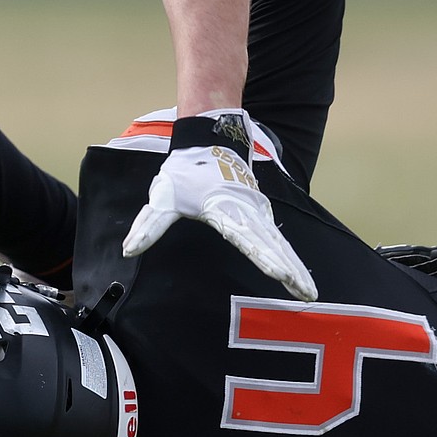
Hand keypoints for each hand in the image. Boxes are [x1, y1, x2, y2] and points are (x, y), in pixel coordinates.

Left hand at [122, 115, 316, 302]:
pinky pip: (278, 240)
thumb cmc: (184, 172)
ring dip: (295, 267)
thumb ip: (147, 226)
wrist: (208, 143)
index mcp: (222, 208)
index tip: (278, 272)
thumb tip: (128, 251)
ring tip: (309, 293)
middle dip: (288, 269)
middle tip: (306, 293)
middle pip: (270, 244)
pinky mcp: (261, 216)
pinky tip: (301, 279)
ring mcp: (257, 213)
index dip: (261, 255)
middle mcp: (245, 211)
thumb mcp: (162, 196)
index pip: (243, 236)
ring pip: (279, 243)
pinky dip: (292, 259)